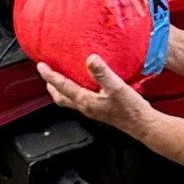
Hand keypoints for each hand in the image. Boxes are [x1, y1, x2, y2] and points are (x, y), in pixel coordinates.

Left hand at [38, 55, 155, 137]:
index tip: (41, 66)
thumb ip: (102, 73)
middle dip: (51, 85)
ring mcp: (92, 109)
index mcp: (86, 101)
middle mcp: (86, 107)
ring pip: (69, 100)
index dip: (50, 76)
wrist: (142, 125)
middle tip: (46, 72)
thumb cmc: (130, 109)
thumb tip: (90, 59)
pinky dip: (75, 90)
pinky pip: (81, 99)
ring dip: (62, 89)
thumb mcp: (116, 87)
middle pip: (60, 97)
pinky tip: (85, 83)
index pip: (62, 87)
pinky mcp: (100, 109)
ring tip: (60, 77)